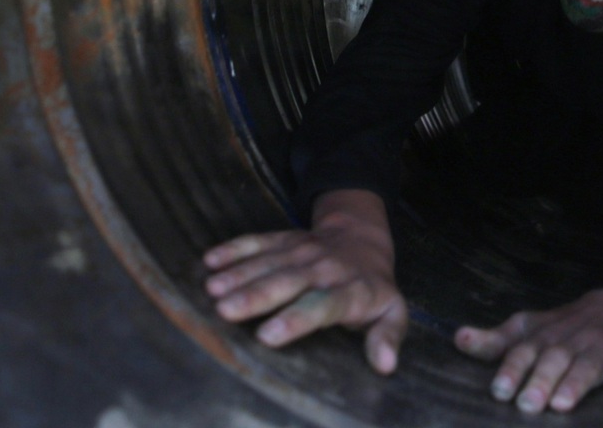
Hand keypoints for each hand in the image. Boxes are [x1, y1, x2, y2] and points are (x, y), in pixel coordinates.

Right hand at [202, 190, 406, 373]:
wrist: (361, 239)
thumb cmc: (372, 288)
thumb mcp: (392, 312)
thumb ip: (388, 336)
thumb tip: (386, 365)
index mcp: (351, 290)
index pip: (323, 304)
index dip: (296, 319)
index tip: (268, 336)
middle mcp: (323, 268)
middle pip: (288, 281)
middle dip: (257, 296)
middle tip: (227, 311)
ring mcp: (301, 250)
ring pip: (269, 261)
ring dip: (239, 274)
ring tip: (213, 290)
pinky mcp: (284, 238)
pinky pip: (258, 241)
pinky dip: (234, 249)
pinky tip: (210, 260)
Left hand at [454, 289, 602, 412]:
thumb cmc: (566, 327)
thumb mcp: (530, 328)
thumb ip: (496, 340)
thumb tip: (458, 339)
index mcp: (543, 337)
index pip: (523, 351)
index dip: (511, 370)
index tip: (499, 391)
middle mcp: (570, 341)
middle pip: (553, 360)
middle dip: (540, 381)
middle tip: (527, 405)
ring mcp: (602, 348)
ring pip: (587, 366)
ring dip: (575, 384)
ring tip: (562, 404)